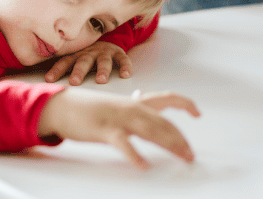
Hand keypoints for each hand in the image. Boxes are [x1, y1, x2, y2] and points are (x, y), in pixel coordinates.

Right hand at [38, 89, 200, 168]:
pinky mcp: (105, 130)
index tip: (198, 113)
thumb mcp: (115, 105)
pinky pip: (124, 143)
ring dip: (170, 144)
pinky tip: (143, 165)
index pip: (166, 97)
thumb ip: (132, 106)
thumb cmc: (91, 109)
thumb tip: (142, 99)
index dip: (185, 103)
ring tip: (182, 156)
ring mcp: (119, 118)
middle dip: (181, 139)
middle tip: (190, 155)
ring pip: (151, 130)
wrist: (64, 106)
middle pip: (163, 122)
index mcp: (135, 102)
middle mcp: (131, 107)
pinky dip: (135, 155)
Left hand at [45, 42, 130, 85]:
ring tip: (101, 80)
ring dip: (102, 70)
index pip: (65, 62)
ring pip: (103, 60)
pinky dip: (125, 66)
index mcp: (77, 55)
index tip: (49, 80)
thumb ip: (65, 68)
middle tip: (74, 82)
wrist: (106, 41)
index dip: (57, 70)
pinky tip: (125, 75)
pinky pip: (123, 59)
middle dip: (79, 71)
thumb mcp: (75, 59)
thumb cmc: (87, 56)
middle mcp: (90, 52)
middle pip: (83, 61)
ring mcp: (104, 52)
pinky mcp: (118, 53)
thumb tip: (45, 84)